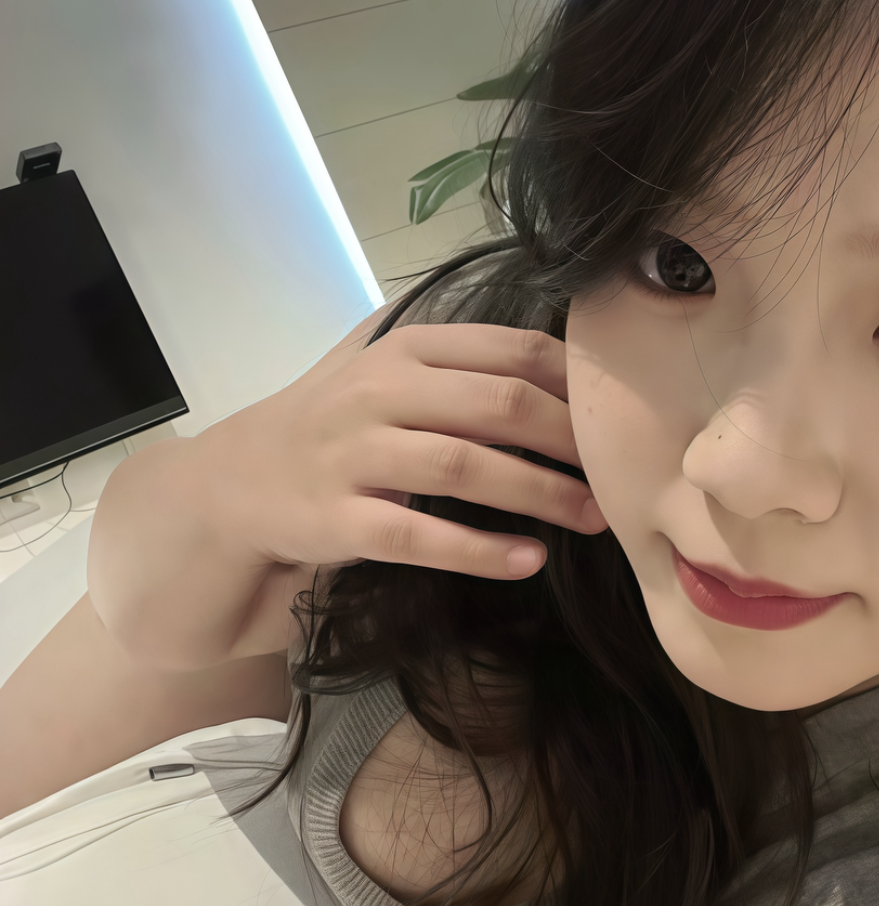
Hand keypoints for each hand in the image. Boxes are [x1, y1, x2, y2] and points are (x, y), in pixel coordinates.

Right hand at [198, 318, 606, 580]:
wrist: (231, 485)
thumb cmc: (330, 425)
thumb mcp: (384, 372)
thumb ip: (458, 358)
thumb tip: (559, 344)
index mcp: (405, 350)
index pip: (509, 350)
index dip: (574, 381)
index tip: (619, 412)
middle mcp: (379, 393)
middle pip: (497, 404)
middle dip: (571, 439)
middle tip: (620, 470)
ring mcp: (354, 456)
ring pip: (464, 467)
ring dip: (540, 494)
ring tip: (594, 517)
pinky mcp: (338, 519)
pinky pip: (420, 537)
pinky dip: (480, 551)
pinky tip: (527, 561)